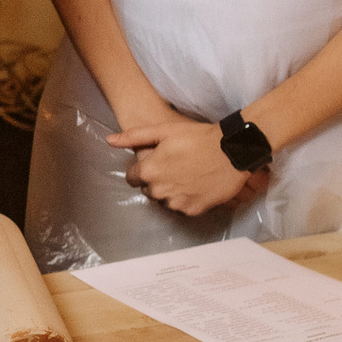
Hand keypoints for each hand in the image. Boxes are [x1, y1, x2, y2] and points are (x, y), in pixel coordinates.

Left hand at [109, 117, 250, 215]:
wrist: (232, 151)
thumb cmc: (198, 137)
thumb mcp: (164, 131)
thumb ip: (134, 137)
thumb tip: (109, 140)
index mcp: (148, 171)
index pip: (132, 178)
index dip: (141, 169)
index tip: (156, 162)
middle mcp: (158, 191)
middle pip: (148, 189)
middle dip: (155, 180)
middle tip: (173, 166)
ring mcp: (176, 203)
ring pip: (164, 200)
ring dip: (169, 191)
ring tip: (185, 175)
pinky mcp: (192, 210)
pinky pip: (181, 207)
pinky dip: (185, 198)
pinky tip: (195, 185)